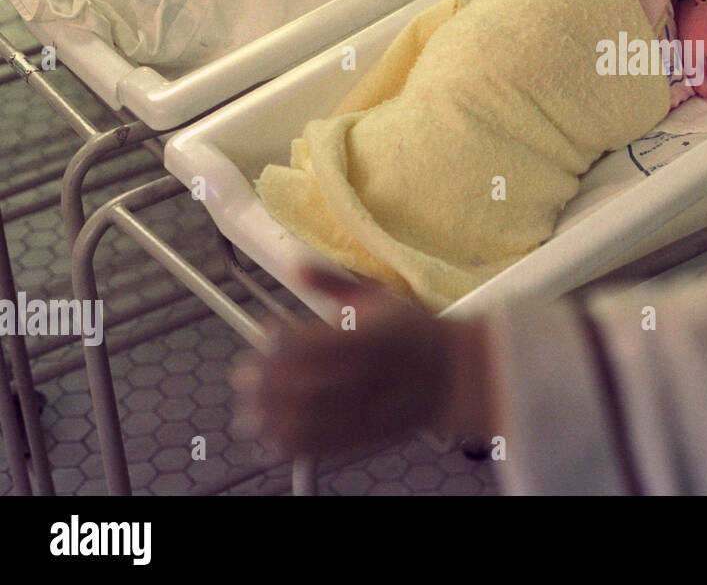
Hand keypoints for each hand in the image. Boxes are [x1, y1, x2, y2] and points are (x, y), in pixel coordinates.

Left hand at [230, 267, 491, 456]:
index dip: (279, 341)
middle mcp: (368, 376)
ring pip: (308, 420)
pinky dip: (292, 444)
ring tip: (250, 409)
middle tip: (244, 375)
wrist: (456, 375)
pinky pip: (322, 446)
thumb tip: (295, 267)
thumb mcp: (379, 296)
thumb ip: (332, 283)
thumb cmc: (417, 332)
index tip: (265, 332)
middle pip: (303, 384)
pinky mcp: (366, 435)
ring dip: (272, 417)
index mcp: (373, 337)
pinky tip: (272, 436)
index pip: (313, 344)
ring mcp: (367, 410)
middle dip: (266, 382)